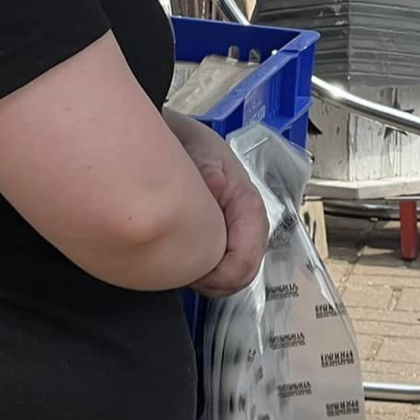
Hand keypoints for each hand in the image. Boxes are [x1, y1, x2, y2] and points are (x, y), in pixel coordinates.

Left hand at [164, 112, 268, 296]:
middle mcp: (248, 223)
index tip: (192, 274)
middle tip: (183, 276)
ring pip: (236, 277)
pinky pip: (224, 270)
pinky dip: (207, 276)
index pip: (246, 256)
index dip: (222, 274)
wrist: (171, 137)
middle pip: (244, 272)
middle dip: (216, 282)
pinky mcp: (225, 239)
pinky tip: (186, 265)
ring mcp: (238, 233)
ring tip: (183, 271)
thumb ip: (206, 166)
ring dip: (211, 282)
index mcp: (247, 203)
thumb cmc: (185, 143)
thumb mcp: (196, 147)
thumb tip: (216, 185)